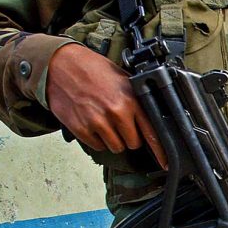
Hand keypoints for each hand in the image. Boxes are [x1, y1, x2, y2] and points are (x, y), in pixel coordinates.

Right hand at [47, 43, 167, 168]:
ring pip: (116, 147)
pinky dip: (97, 139)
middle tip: (121, 124)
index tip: (165, 163)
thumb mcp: (124, 80)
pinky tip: (94, 122)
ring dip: (114, 139)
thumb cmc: (93, 70)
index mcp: (131, 100)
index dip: (160, 151)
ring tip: (106, 121)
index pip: (152, 133)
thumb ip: (138, 101)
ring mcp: (98, 122)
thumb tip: (152, 120)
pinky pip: (98, 146)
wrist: (61, 65)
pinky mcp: (82, 128)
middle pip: (134, 143)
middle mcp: (117, 112)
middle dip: (130, 137)